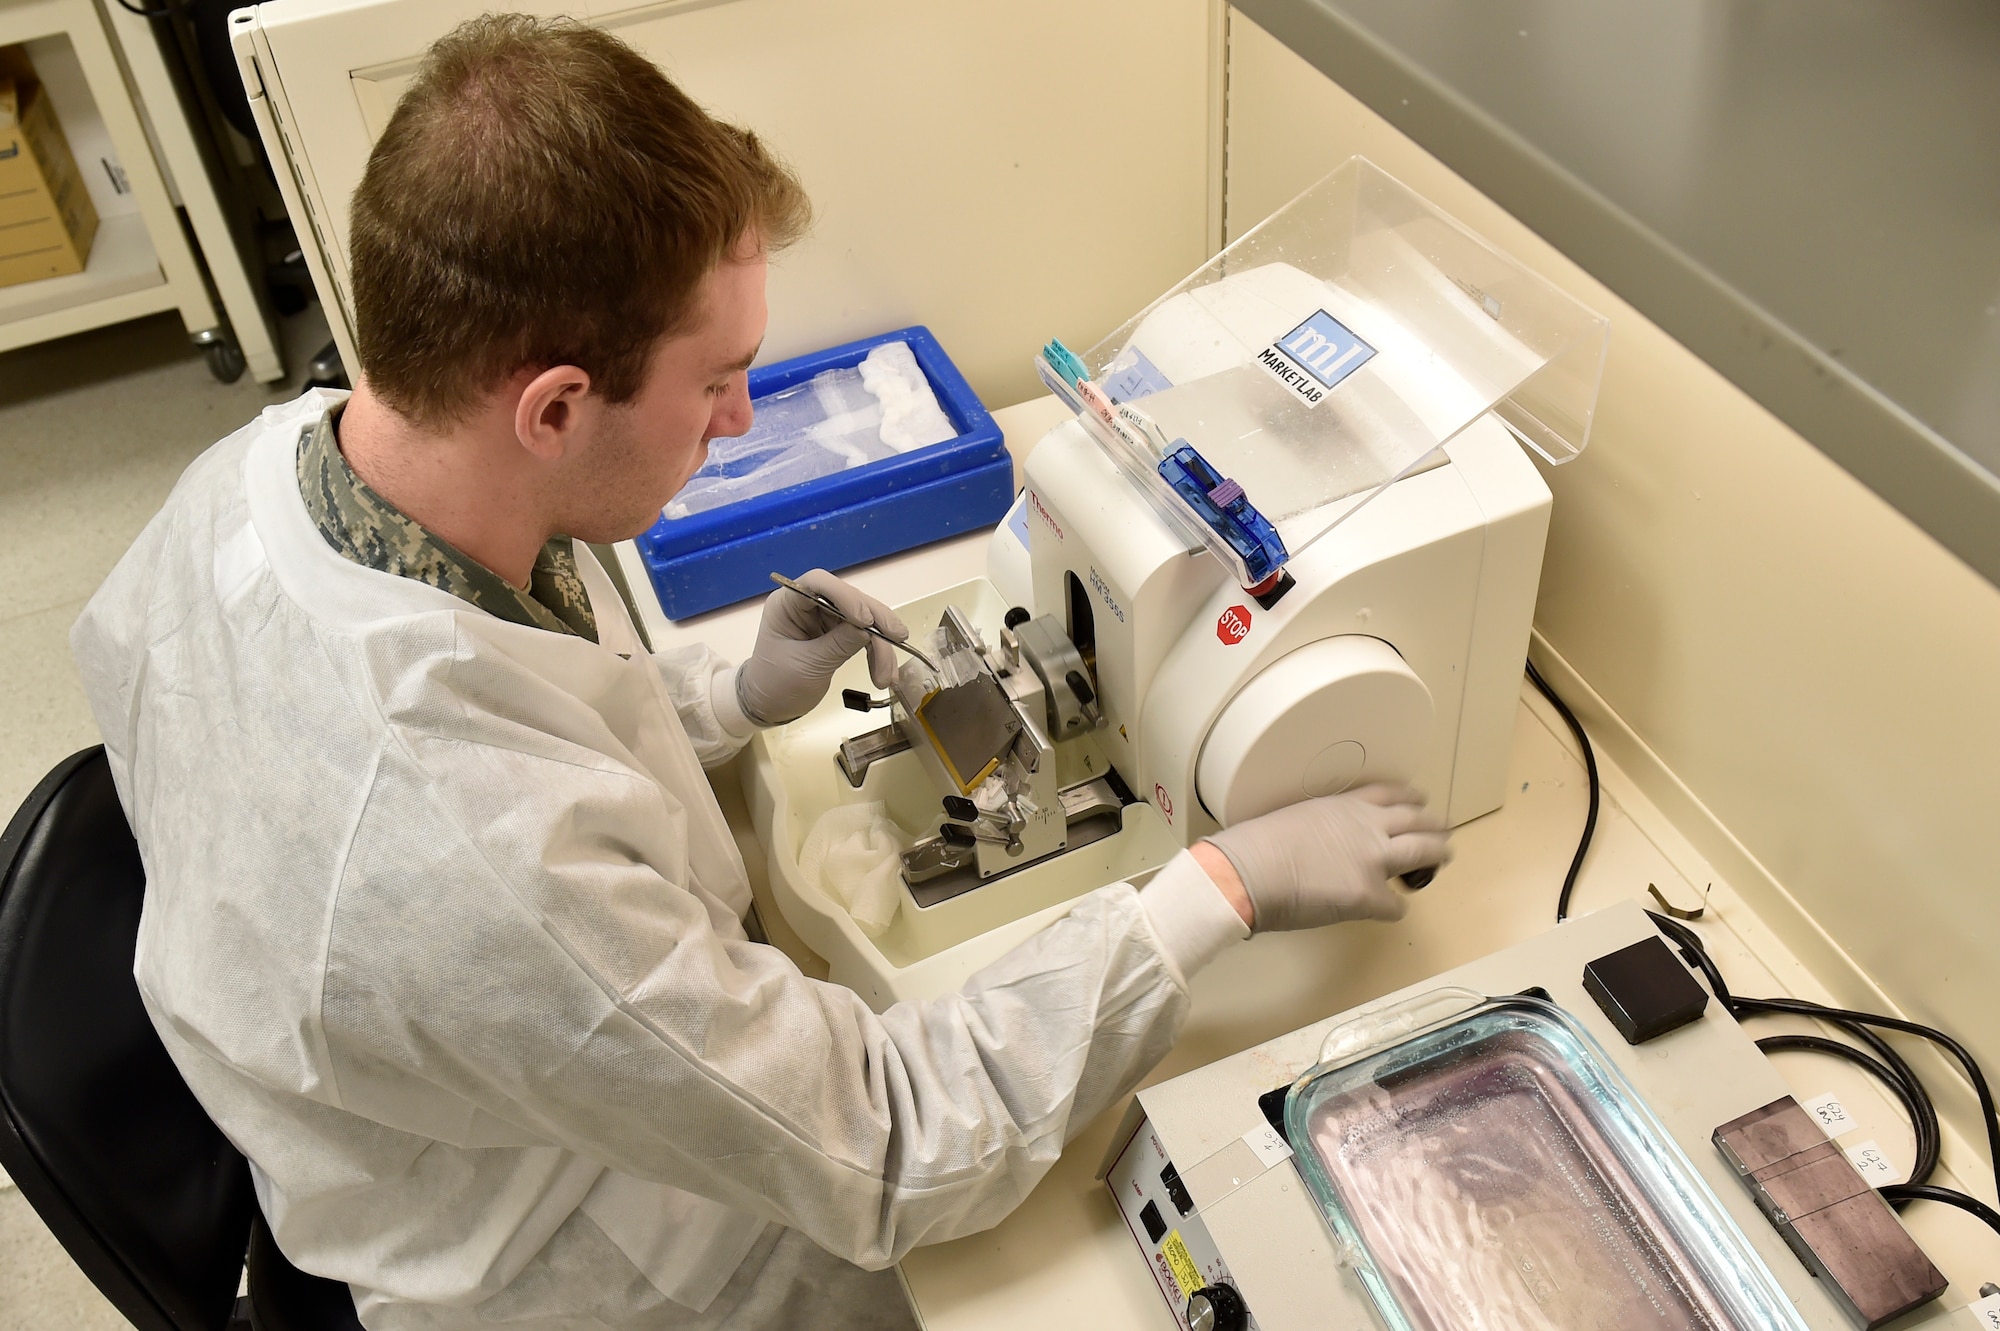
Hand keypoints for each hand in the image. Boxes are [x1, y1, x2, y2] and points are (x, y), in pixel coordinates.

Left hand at [735, 570, 908, 725]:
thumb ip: (837, 645)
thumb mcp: (807, 667)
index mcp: (788, 603)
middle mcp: (808, 605)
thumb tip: (868, 629)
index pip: (818, 583)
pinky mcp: (837, 634)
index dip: (845, 596)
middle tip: (898, 639)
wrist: (769, 706)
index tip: (866, 620)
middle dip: (876, 622)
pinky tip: (887, 673)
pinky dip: (878, 654)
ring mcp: (824, 619)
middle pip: (849, 600)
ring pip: (863, 620)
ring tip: (888, 676)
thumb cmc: (776, 685)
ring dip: (881, 646)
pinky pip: (864, 637)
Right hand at [1197, 785, 1449, 932]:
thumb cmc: (1254, 846)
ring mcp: (1373, 861)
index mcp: (1343, 805)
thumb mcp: (1293, 819)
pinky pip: (1397, 905)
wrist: (1247, 872)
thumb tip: (1323, 846)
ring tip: (1441, 858)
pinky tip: (1388, 909)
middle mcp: (1367, 826)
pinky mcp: (1370, 896)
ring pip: (1424, 852)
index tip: (1416, 804)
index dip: (1409, 800)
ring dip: (1436, 856)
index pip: (1389, 794)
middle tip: (1442, 832)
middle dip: (1434, 826)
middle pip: (1417, 820)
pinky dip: (1395, 908)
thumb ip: (1320, 827)